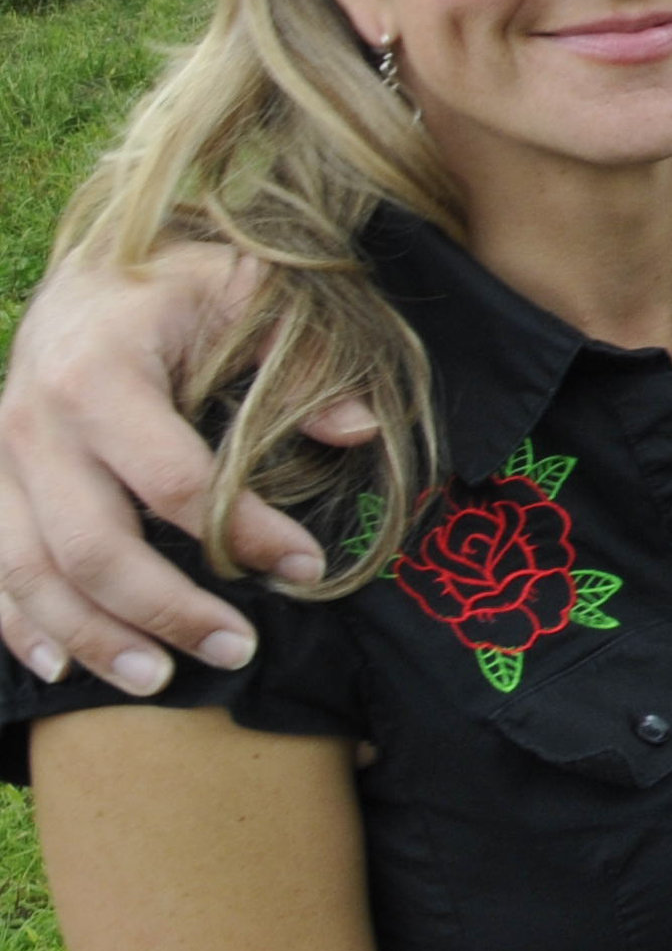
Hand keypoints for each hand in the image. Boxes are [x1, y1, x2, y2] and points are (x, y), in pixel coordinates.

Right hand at [0, 243, 331, 689]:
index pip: (176, 481)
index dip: (244, 533)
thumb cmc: (182, 284)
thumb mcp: (253, 294)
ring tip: (159, 680)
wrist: (89, 270)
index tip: (308, 569)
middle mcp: (34, 423)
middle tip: (239, 650)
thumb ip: (306, 361)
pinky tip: (61, 667)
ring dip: (93, 636)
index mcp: (101, 374)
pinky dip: (19, 624)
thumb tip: (359, 431)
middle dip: (167, 608)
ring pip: (30, 572)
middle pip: (93, 544)